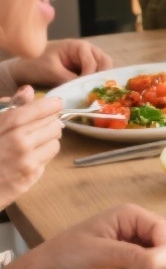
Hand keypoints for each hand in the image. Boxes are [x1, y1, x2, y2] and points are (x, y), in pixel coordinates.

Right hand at [0, 89, 62, 205]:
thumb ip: (7, 107)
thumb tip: (28, 90)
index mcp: (6, 126)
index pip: (38, 109)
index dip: (51, 104)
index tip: (56, 102)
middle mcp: (19, 143)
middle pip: (53, 124)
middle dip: (49, 122)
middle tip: (41, 124)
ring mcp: (27, 162)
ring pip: (55, 142)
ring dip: (48, 140)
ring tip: (33, 141)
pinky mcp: (30, 178)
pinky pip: (48, 160)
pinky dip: (41, 156)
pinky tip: (27, 157)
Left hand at [2, 204, 165, 268]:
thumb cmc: (68, 254)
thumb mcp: (100, 252)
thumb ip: (129, 254)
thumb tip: (156, 261)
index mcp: (128, 214)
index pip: (160, 225)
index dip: (164, 244)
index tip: (162, 265)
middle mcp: (133, 223)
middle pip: (162, 237)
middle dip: (161, 254)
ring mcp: (132, 238)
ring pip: (157, 249)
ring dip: (155, 262)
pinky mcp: (129, 253)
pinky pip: (148, 259)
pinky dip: (148, 268)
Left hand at [3, 39, 111, 86]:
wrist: (23, 67)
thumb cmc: (35, 63)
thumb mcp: (52, 71)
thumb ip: (70, 79)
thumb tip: (86, 89)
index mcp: (79, 46)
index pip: (94, 61)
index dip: (91, 75)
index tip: (84, 88)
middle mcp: (87, 51)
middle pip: (105, 62)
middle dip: (101, 76)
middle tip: (92, 89)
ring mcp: (87, 60)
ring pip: (104, 69)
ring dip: (99, 80)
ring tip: (90, 91)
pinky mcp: (84, 69)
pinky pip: (96, 75)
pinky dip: (95, 83)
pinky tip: (88, 91)